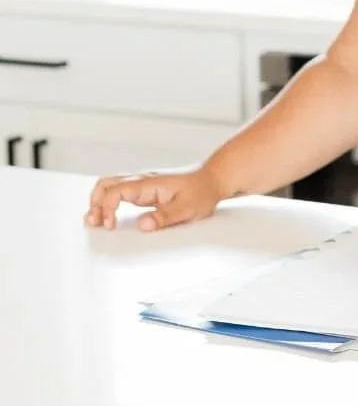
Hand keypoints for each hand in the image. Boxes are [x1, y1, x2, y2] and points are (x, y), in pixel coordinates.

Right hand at [84, 167, 225, 231]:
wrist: (214, 179)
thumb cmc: (203, 191)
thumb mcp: (187, 208)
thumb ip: (165, 217)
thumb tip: (143, 225)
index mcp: (149, 183)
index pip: (115, 191)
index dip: (106, 208)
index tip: (110, 226)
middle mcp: (142, 180)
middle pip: (106, 184)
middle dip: (95, 203)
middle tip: (95, 223)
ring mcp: (143, 184)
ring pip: (110, 185)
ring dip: (99, 201)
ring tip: (95, 220)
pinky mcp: (146, 190)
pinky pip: (120, 192)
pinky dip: (108, 202)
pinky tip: (108, 215)